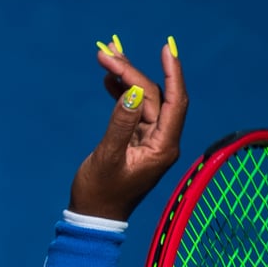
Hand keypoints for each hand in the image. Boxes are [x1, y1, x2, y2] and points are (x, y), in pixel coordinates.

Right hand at [67, 37, 189, 222]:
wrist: (93, 218)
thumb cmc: (99, 193)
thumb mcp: (107, 157)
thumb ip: (120, 124)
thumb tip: (132, 92)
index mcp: (163, 147)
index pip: (174, 101)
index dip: (172, 73)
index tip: (167, 48)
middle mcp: (161, 141)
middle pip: (153, 96)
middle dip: (132, 73)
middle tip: (106, 53)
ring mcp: (149, 141)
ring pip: (142, 100)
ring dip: (125, 80)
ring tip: (105, 58)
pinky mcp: (135, 142)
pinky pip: (133, 111)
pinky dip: (121, 94)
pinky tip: (108, 81)